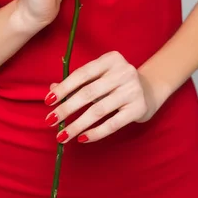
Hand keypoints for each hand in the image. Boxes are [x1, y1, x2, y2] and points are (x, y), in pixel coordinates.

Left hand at [43, 50, 164, 143]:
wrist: (149, 90)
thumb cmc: (115, 83)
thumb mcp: (98, 77)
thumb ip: (76, 82)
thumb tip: (51, 90)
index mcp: (111, 59)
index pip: (82, 74)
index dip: (64, 88)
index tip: (48, 101)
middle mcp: (124, 71)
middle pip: (89, 93)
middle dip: (67, 109)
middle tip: (51, 121)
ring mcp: (133, 90)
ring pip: (98, 110)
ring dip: (77, 125)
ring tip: (62, 135)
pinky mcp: (138, 108)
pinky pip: (113, 123)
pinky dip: (95, 132)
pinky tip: (82, 138)